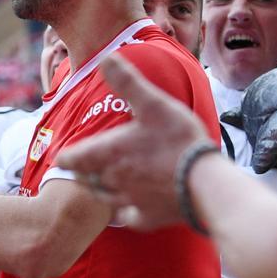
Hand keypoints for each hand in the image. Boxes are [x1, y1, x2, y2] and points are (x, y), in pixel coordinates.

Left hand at [56, 53, 208, 229]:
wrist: (208, 185)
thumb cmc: (179, 142)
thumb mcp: (153, 104)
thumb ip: (127, 82)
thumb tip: (105, 57)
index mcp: (106, 154)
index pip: (68, 160)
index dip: (69, 155)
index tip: (72, 152)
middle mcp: (110, 180)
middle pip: (84, 180)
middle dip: (86, 172)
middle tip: (95, 163)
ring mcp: (128, 201)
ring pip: (103, 198)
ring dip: (103, 189)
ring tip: (114, 179)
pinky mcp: (146, 219)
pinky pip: (128, 217)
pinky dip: (127, 210)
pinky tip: (135, 203)